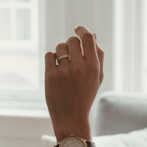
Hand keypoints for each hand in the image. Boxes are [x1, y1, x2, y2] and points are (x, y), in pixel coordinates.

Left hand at [45, 25, 104, 139]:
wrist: (71, 118)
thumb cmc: (85, 95)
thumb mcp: (97, 77)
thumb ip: (98, 55)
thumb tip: (91, 34)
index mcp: (93, 67)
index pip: (87, 38)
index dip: (82, 29)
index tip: (77, 28)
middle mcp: (79, 67)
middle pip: (72, 40)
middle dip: (71, 44)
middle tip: (71, 54)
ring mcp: (64, 72)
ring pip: (60, 47)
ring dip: (61, 51)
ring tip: (63, 64)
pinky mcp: (50, 76)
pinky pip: (49, 55)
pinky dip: (51, 59)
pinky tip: (56, 68)